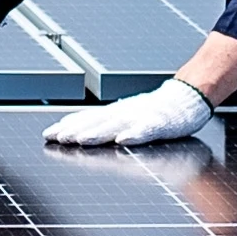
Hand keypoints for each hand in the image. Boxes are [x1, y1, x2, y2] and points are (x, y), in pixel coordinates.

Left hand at [42, 77, 219, 151]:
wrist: (188, 96)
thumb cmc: (157, 110)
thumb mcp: (126, 114)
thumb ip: (104, 122)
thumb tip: (77, 129)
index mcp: (117, 113)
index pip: (88, 119)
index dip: (68, 126)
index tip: (48, 134)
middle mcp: (126, 113)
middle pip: (97, 122)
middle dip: (76, 130)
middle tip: (57, 138)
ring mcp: (143, 117)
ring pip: (117, 125)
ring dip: (98, 132)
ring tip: (81, 139)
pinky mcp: (162, 124)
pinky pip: (147, 129)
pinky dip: (135, 134)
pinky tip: (123, 140)